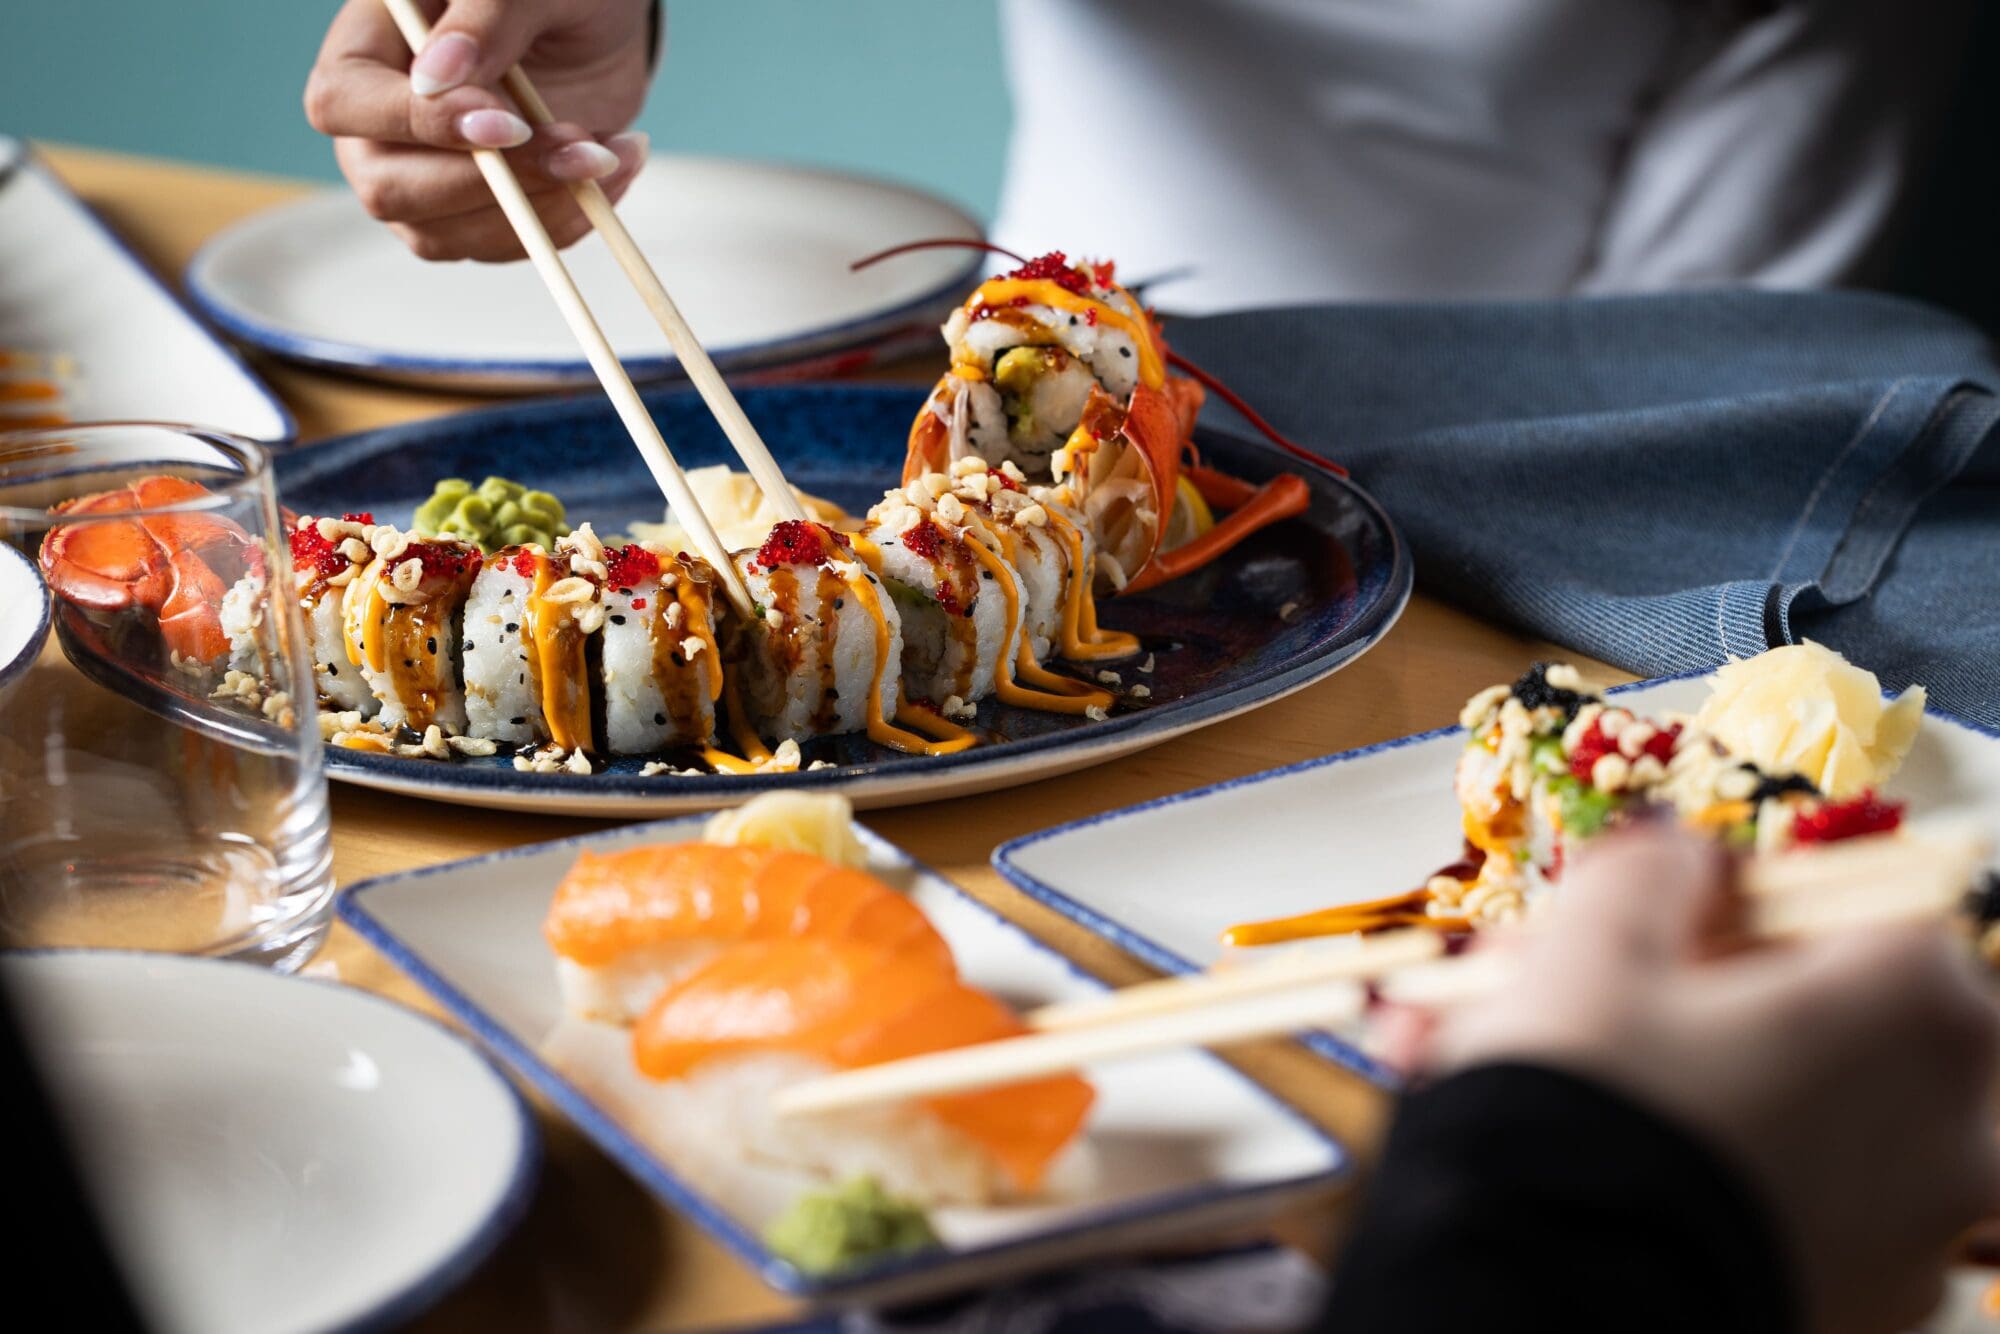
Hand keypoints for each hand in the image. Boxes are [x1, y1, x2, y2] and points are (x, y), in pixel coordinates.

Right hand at [304, 0, 656, 260]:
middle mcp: (379, 125)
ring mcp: (421, 179)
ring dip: (539, 209)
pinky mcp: (474, 215)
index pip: (343, 103)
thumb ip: (484, 17)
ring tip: (607, 154)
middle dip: (493, 183)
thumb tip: (436, 78)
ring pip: (446, 236)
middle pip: (388, 190)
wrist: (597, 21)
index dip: (418, 125)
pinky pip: (505, 246)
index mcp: (365, 48)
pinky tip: (612, 167)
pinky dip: (567, 219)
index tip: (509, 124)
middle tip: (579, 149)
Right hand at [1400, 824, 1999, 1333]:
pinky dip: (1748, 1183)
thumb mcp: (1589, 945)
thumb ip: (1647, 871)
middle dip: (1757, 1006)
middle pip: (1872, 1023)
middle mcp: (1954, 1115)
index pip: (1877, 906)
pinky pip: (1823, 1215)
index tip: (1686, 926)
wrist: (1560, 1297)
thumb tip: (1675, 854)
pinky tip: (1647, 1172)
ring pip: (1842, 1122)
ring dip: (1745, 1094)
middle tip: (1641, 1008)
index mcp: (1910, 1001)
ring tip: (1615, 1095)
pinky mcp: (1876, 1305)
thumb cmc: (1592, 1113)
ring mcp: (1926, 1224)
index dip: (1771, 909)